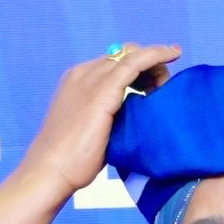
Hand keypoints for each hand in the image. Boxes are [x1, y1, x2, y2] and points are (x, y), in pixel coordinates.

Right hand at [21, 40, 181, 201]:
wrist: (51, 170)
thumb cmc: (72, 162)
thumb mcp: (94, 132)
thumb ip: (110, 120)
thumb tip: (133, 124)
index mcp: (79, 82)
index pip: (114, 64)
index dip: (139, 70)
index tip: (159, 83)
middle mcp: (83, 73)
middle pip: (124, 55)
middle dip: (150, 66)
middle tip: (167, 88)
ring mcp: (90, 78)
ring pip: (131, 56)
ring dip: (156, 64)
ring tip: (171, 84)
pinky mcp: (102, 91)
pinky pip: (134, 63)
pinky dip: (155, 56)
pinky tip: (172, 54)